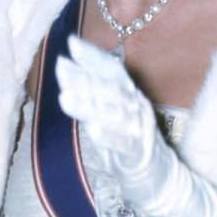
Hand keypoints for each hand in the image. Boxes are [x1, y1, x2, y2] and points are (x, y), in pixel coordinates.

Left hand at [55, 35, 158, 173]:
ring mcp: (139, 128)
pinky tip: (92, 130)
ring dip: (89, 104)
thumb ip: (89, 90)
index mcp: (129, 92)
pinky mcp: (140, 152)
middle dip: (84, 77)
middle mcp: (136, 105)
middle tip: (60, 68)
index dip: (92, 55)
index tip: (71, 42)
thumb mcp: (108, 109)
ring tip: (65, 98)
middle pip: (110, 87)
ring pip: (114, 113)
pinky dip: (109, 136)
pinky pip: (124, 143)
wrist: (156, 174)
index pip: (111, 68)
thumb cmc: (124, 136)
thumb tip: (63, 64)